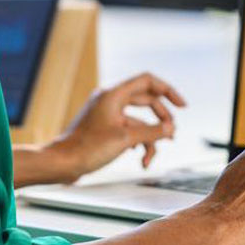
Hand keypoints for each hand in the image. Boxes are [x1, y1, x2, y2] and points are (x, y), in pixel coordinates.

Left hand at [50, 72, 186, 180]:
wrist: (62, 163)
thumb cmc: (87, 148)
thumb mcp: (125, 139)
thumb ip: (152, 132)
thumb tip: (171, 128)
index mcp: (114, 94)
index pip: (147, 81)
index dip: (168, 91)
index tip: (182, 106)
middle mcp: (111, 100)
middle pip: (146, 101)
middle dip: (161, 119)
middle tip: (171, 135)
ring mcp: (107, 114)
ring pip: (138, 120)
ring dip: (149, 138)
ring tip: (151, 158)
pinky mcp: (105, 128)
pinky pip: (129, 129)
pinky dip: (137, 142)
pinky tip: (139, 158)